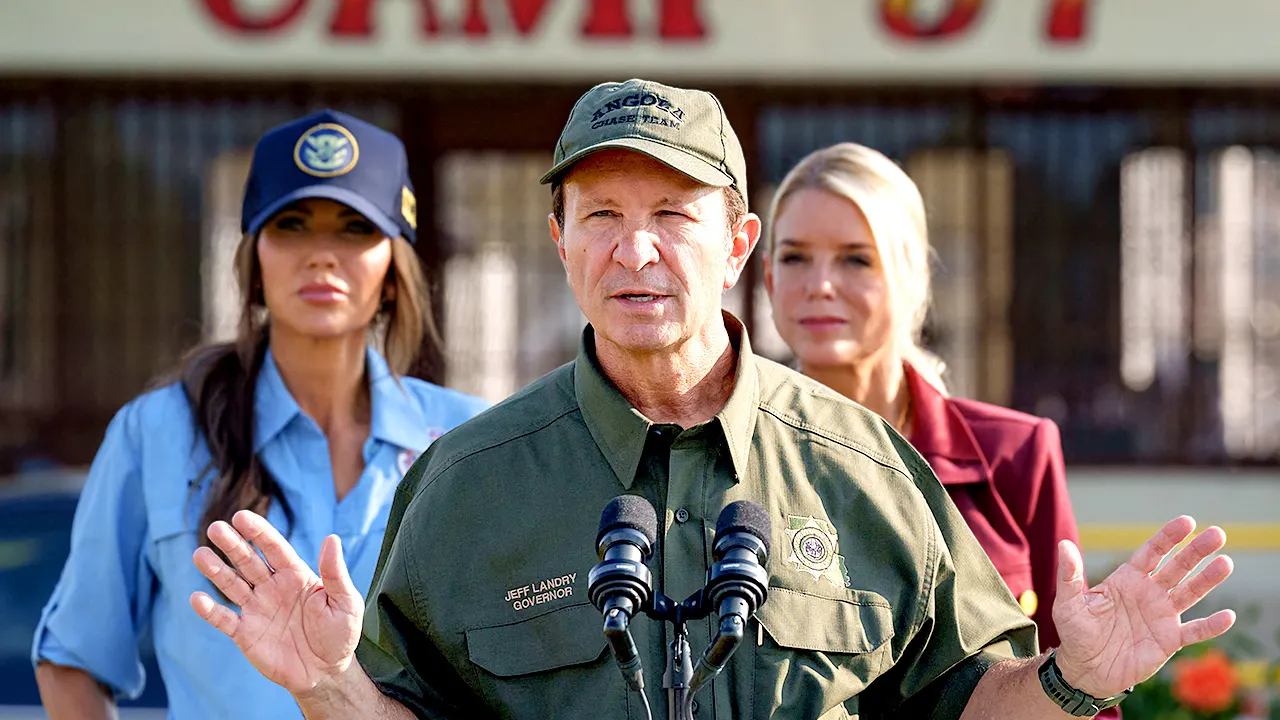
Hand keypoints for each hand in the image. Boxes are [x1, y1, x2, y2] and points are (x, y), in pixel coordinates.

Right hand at [190, 510, 363, 695]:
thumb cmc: (340, 634)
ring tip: (200, 554)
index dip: (258, 532)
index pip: (274, 548)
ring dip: (215, 571)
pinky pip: (224, 619)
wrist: (326, 673)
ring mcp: (257, 609)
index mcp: (296, 575)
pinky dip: (210, 610)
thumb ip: (335, 573)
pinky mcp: (245, 633)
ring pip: (232, 585)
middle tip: (215, 528)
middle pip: (248, 561)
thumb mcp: (345, 602)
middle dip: (232, 545)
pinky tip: (196, 598)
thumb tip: (332, 538)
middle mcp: (272, 587)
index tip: (241, 517)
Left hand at [1051, 516, 1235, 697]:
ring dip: (1208, 579)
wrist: (1086, 669)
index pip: (1152, 552)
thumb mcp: (1069, 603)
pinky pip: (1194, 631)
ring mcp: (1162, 616)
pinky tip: (1228, 616)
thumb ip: (1070, 576)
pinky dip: (1211, 626)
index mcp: (1127, 579)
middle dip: (1196, 551)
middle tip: (1218, 534)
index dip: (1169, 537)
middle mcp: (1149, 593)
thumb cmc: (1075, 633)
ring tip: (1226, 563)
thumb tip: (1064, 545)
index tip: (1187, 522)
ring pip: (1190, 593)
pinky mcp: (1169, 640)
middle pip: (1177, 567)